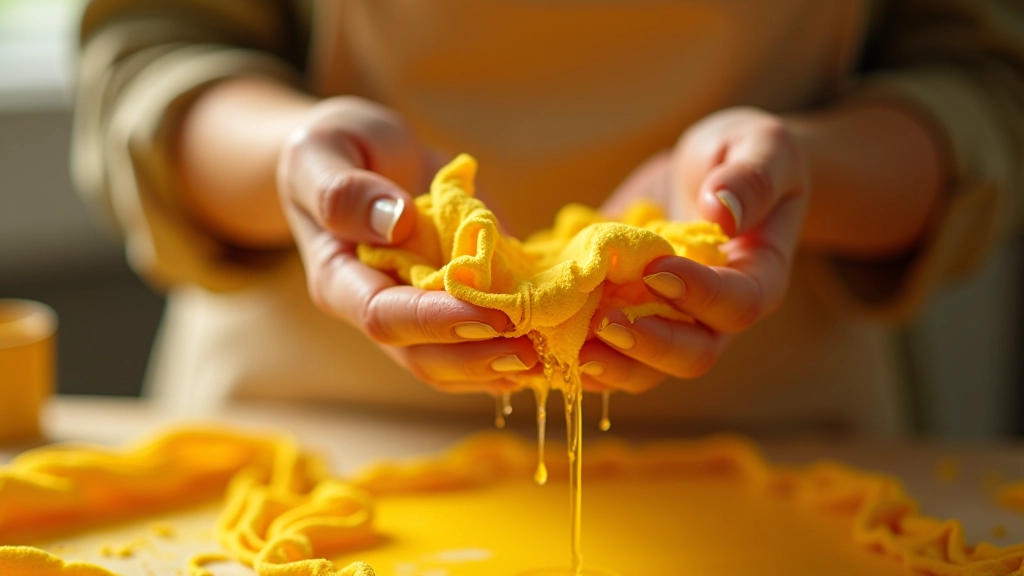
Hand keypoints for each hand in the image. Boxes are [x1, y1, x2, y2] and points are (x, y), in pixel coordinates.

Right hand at [278, 97, 537, 392]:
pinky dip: (512, 354)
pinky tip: (551, 352)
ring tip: (545, 360)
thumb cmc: (337, 148)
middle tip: (529, 350)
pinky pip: (479, 343)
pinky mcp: (455, 303)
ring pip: (453, 364)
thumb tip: (396, 222)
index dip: (436, 321)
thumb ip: (344, 190)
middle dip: (475, 357)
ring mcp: (420, 311)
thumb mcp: (320, 152)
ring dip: (497, 368)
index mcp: (340, 277)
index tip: (488, 314)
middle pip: (421, 356)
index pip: (384, 316)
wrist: (370, 154)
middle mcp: (379, 306)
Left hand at [582, 107, 809, 392]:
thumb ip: (751, 178)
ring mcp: (670, 321)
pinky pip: (609, 352)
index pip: (736, 304)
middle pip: (693, 354)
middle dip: (648, 345)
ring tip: (573, 349)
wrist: (710, 171)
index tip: (657, 271)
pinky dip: (577, 355)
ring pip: (647, 368)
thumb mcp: (762, 147)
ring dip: (611, 364)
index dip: (699, 295)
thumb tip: (723, 212)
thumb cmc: (744, 153)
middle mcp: (715, 314)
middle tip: (605, 321)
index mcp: (757, 277)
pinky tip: (547, 347)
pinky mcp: (630, 314)